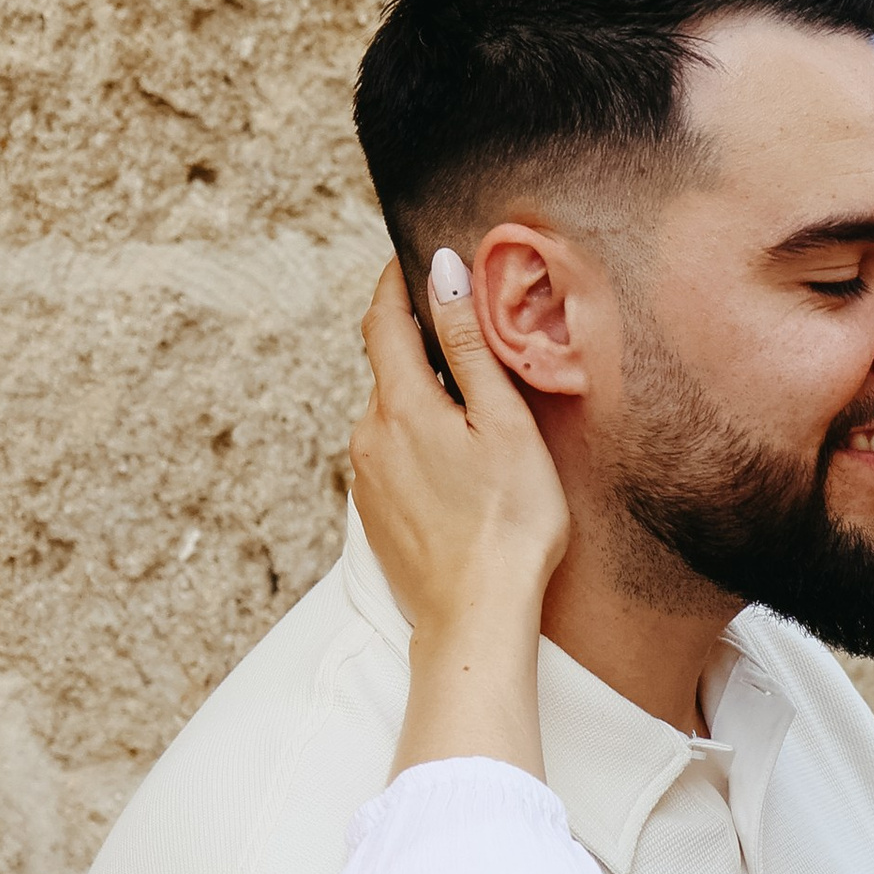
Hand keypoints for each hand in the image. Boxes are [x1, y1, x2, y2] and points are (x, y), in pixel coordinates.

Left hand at [354, 259, 571, 777]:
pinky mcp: (374, 511)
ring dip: (425, 396)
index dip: (394, 282)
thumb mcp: (503, 422)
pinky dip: (421, 438)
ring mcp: (366, 477)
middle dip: (421, 343)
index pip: (381, 320)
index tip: (411, 257)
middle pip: (388, 366)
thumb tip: (443, 273)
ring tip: (478, 407)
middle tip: (471, 332)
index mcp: (400, 405)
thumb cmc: (507, 521)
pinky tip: (462, 462)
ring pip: (392, 412)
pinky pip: (392, 452)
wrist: (476, 616)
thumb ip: (468, 344)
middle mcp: (368, 435)